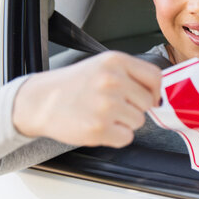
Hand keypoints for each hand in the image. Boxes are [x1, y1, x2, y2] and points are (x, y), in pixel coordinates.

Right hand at [12, 51, 161, 147]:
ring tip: (101, 113)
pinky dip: (115, 136)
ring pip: (138, 121)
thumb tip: (157, 94)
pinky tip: (98, 125)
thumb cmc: (73, 85)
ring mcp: (106, 105)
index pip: (155, 77)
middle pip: (147, 103)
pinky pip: (126, 138)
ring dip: (124, 122)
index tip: (147, 98)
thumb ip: (130, 74)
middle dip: (134, 107)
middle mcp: (112, 81)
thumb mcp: (103, 66)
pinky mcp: (99, 128)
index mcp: (115, 61)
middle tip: (111, 105)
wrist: (41, 101)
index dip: (154, 91)